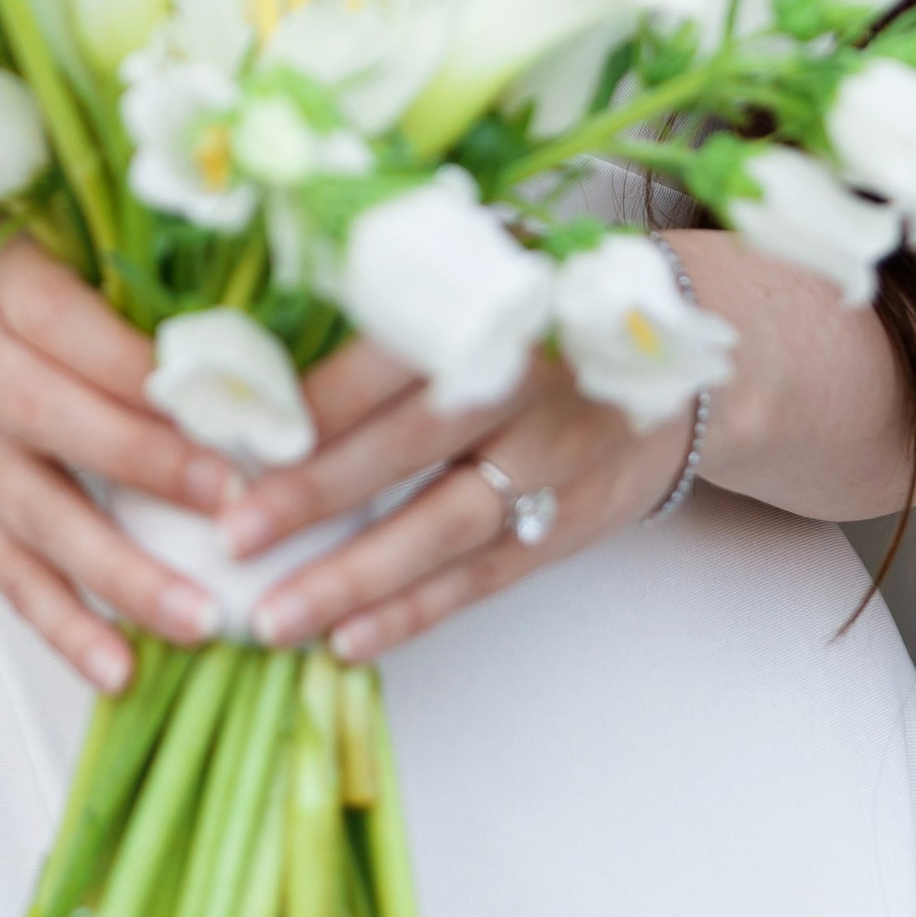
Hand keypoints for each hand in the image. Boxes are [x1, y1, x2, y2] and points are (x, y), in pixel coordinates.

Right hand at [0, 237, 235, 692]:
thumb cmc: (20, 299)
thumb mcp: (63, 257)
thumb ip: (144, 288)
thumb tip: (266, 340)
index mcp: (5, 282)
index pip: (68, 322)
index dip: (141, 368)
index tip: (228, 404)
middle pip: (47, 417)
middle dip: (143, 465)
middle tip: (231, 507)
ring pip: (32, 517)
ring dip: (118, 575)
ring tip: (198, 620)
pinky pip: (9, 576)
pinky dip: (66, 627)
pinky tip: (121, 669)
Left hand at [216, 337, 688, 663]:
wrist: (686, 366)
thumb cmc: (543, 315)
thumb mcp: (484, 276)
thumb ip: (394, 302)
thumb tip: (258, 347)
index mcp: (489, 308)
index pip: (388, 356)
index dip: (312, 401)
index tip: (229, 437)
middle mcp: (523, 385)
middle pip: (407, 445)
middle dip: (314, 495)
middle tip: (231, 536)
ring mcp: (551, 462)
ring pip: (441, 530)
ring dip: (354, 579)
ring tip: (274, 619)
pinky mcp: (566, 525)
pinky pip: (480, 579)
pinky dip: (414, 613)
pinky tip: (348, 640)